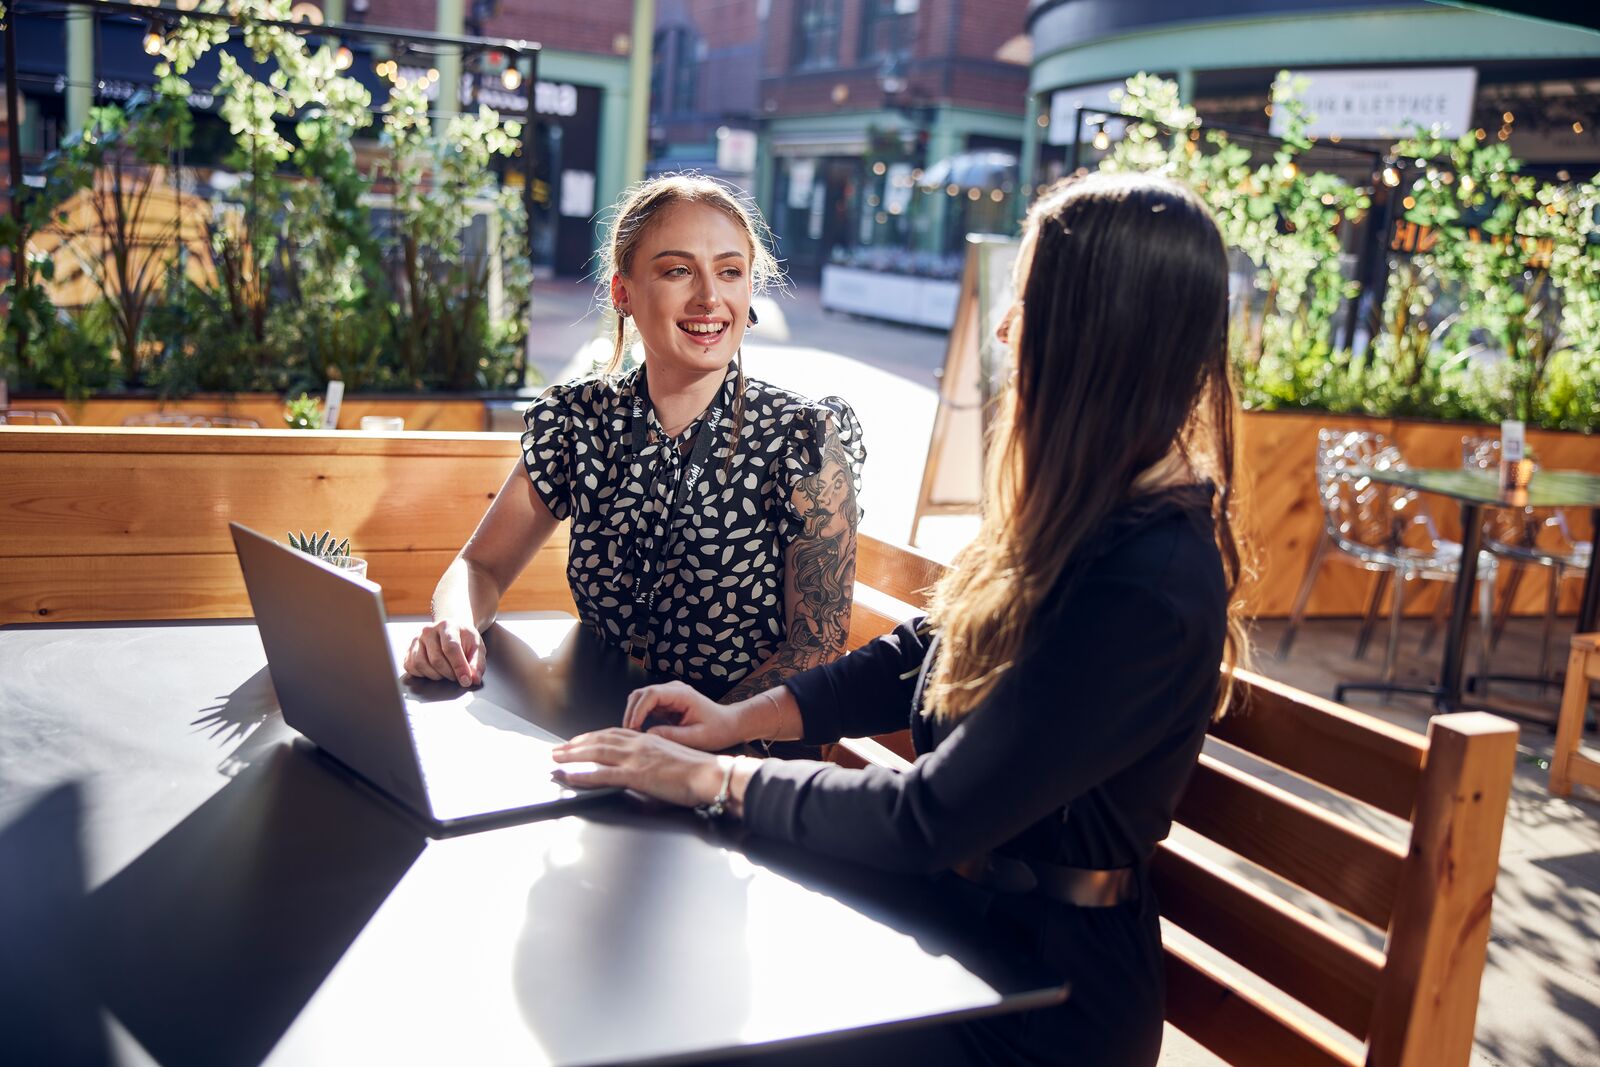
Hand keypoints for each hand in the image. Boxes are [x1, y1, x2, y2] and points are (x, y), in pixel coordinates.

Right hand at [404, 618, 484, 686]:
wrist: (451, 631)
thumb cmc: (464, 640)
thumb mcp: (477, 647)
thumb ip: (477, 664)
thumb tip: (473, 680)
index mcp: (447, 625)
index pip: (451, 648)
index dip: (459, 667)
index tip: (466, 681)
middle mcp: (428, 630)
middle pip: (436, 659)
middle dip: (450, 673)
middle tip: (457, 675)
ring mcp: (416, 640)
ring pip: (421, 665)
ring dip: (437, 675)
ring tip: (446, 672)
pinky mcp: (408, 650)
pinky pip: (412, 668)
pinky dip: (424, 675)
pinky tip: (434, 670)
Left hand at [552, 728, 722, 807]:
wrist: (711, 774)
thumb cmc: (698, 770)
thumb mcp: (672, 756)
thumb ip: (655, 757)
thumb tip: (646, 764)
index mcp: (648, 739)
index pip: (613, 733)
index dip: (593, 736)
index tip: (578, 740)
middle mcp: (639, 744)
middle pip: (600, 739)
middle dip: (576, 744)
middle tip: (558, 749)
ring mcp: (636, 758)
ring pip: (597, 752)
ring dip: (573, 755)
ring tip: (555, 759)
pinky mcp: (636, 775)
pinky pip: (603, 774)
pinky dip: (583, 775)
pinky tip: (570, 777)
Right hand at [622, 680, 750, 751]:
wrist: (729, 725)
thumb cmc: (718, 730)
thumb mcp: (697, 738)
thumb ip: (672, 736)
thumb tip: (648, 735)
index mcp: (682, 694)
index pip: (652, 694)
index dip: (639, 709)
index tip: (634, 727)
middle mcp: (673, 690)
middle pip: (641, 694)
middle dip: (632, 712)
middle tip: (629, 734)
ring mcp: (669, 696)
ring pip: (640, 699)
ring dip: (633, 714)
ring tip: (633, 735)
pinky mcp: (666, 704)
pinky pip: (646, 707)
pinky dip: (639, 717)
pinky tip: (639, 732)